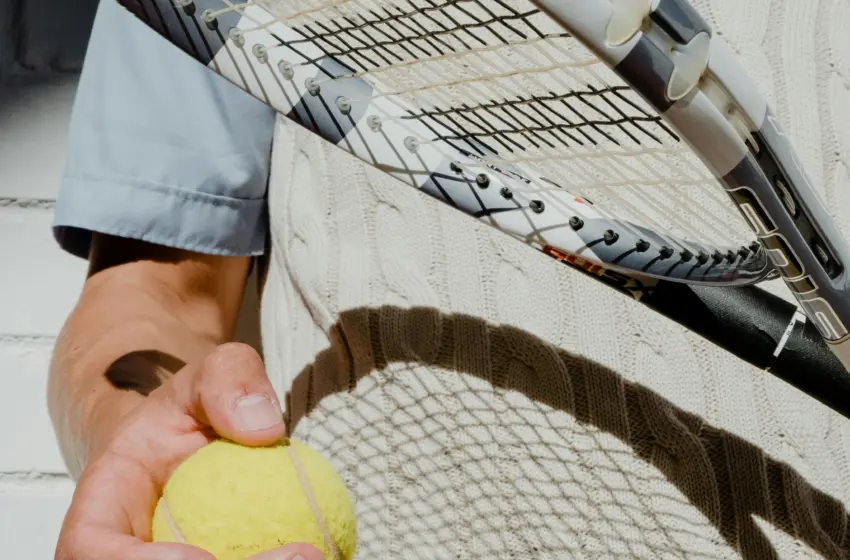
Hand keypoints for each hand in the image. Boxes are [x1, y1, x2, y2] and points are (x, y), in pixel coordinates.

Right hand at [55, 343, 325, 559]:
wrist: (198, 433)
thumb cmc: (193, 405)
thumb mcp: (210, 371)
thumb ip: (229, 381)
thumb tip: (263, 428)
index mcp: (104, 507)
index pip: (92, 549)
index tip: (204, 556)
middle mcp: (126, 548)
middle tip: (298, 556)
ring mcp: (169, 558)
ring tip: (318, 555)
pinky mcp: (220, 559)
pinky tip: (328, 551)